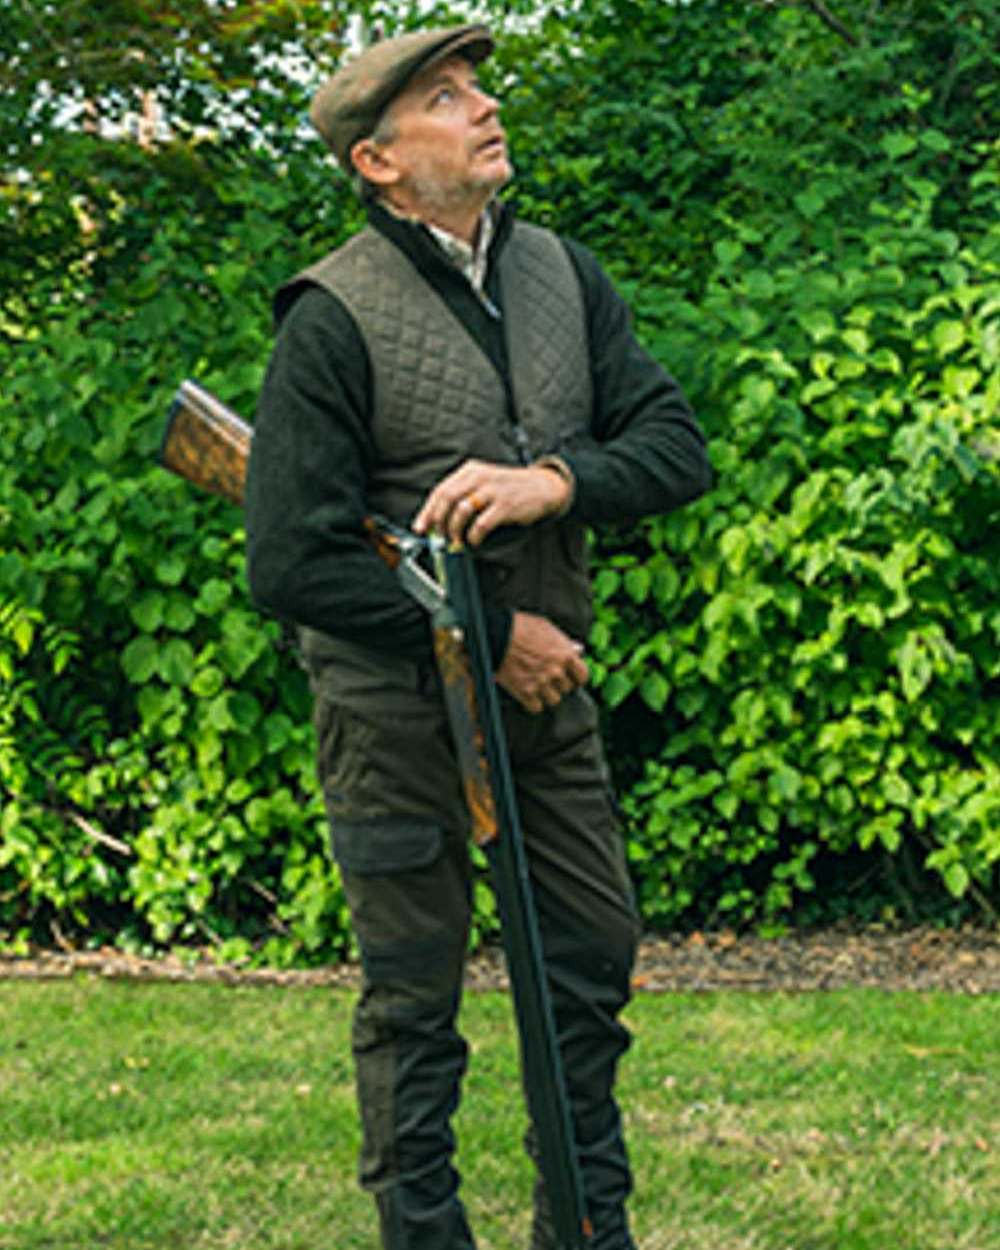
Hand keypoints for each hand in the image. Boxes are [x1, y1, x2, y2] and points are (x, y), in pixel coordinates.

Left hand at [412, 459, 570, 546]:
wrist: (542, 486)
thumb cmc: (509, 488)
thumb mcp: (484, 482)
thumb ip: (463, 496)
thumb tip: (438, 520)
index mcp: (471, 471)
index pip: (441, 491)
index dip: (427, 512)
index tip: (420, 528)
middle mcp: (480, 477)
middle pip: (447, 499)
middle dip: (438, 521)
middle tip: (440, 536)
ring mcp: (493, 490)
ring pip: (461, 511)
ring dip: (454, 530)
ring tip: (457, 540)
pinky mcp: (505, 505)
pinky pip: (481, 524)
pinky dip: (473, 537)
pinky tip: (474, 542)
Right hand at [496, 611, 587, 713]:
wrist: (496, 635)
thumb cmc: (521, 627)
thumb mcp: (546, 628)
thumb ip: (564, 641)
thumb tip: (578, 649)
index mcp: (565, 655)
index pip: (582, 676)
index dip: (576, 677)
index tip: (571, 678)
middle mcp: (556, 671)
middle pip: (566, 688)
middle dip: (558, 684)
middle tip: (548, 678)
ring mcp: (541, 683)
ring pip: (554, 700)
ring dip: (547, 694)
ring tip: (538, 686)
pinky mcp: (525, 692)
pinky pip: (536, 707)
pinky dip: (532, 702)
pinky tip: (528, 694)